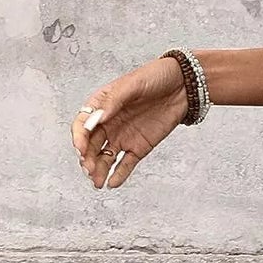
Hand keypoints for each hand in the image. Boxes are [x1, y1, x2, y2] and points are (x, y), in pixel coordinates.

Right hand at [70, 56, 191, 190]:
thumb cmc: (155, 77)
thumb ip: (114, 101)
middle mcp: (108, 124)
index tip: (81, 149)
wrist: (182, 85)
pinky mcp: (138, 147)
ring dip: (99, 170)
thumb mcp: (133, 84)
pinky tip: (111, 184)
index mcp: (101, 106)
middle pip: (91, 145)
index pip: (83, 125)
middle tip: (89, 169)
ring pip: (105, 158)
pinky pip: (125, 164)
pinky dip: (118, 175)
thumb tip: (99, 117)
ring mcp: (123, 137)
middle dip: (87, 159)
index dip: (79, 138)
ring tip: (97, 182)